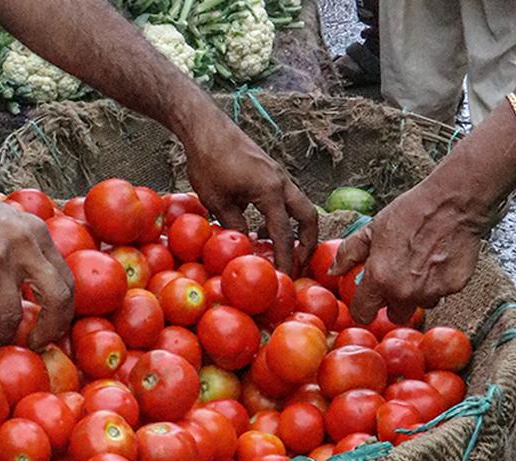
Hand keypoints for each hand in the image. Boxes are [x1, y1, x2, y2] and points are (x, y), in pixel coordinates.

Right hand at [0, 183, 73, 350]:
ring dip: (2, 337)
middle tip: (36, 344)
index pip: (67, 280)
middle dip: (51, 330)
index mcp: (38, 234)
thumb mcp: (7, 222)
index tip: (51, 327)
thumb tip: (34, 288)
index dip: (64, 312)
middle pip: (57, 299)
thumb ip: (25, 247)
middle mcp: (25, 247)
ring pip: (13, 317)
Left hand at [183, 121, 318, 274]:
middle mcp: (282, 183)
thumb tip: (246, 246)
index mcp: (271, 192)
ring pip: (298, 205)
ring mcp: (278, 175)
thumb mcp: (217, 201)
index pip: (284, 234)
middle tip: (298, 262)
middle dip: (308, 242)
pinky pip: (284, 197)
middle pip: (308, 217)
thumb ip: (234, 226)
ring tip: (280, 249)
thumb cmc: (208, 163)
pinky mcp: (269, 171)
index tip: (285, 278)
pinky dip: (281, 215)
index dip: (285, 258)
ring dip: (294, 227)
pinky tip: (261, 226)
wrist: (207, 128)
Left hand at [328, 178, 489, 323]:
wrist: (451, 204)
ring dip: (418, 292)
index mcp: (380, 279)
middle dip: (394, 303)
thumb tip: (333, 270)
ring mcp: (432, 291)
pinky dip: (438, 282)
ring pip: (421, 303)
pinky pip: (442, 293)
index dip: (364, 308)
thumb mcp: (370, 230)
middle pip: (396, 315)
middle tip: (397, 281)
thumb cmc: (410, 213)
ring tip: (420, 266)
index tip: (368, 302)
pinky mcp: (454, 287)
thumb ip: (349, 253)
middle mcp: (405, 291)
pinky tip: (437, 261)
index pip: (363, 314)